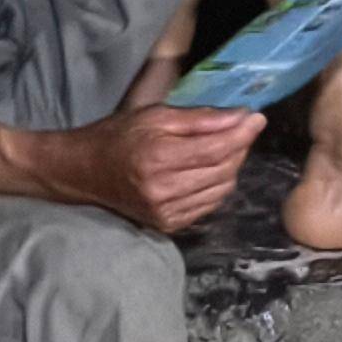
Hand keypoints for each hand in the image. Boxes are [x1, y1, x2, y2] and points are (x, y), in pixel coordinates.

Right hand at [40, 105, 264, 232]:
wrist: (84, 172)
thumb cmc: (118, 136)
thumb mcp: (155, 116)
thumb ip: (199, 119)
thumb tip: (241, 117)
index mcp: (158, 158)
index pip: (215, 149)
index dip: (241, 133)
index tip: (257, 118)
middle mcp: (163, 190)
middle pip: (223, 170)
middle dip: (239, 147)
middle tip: (241, 129)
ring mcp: (165, 213)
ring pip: (221, 189)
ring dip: (231, 167)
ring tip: (225, 147)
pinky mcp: (167, 225)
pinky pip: (209, 205)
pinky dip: (217, 186)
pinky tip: (210, 170)